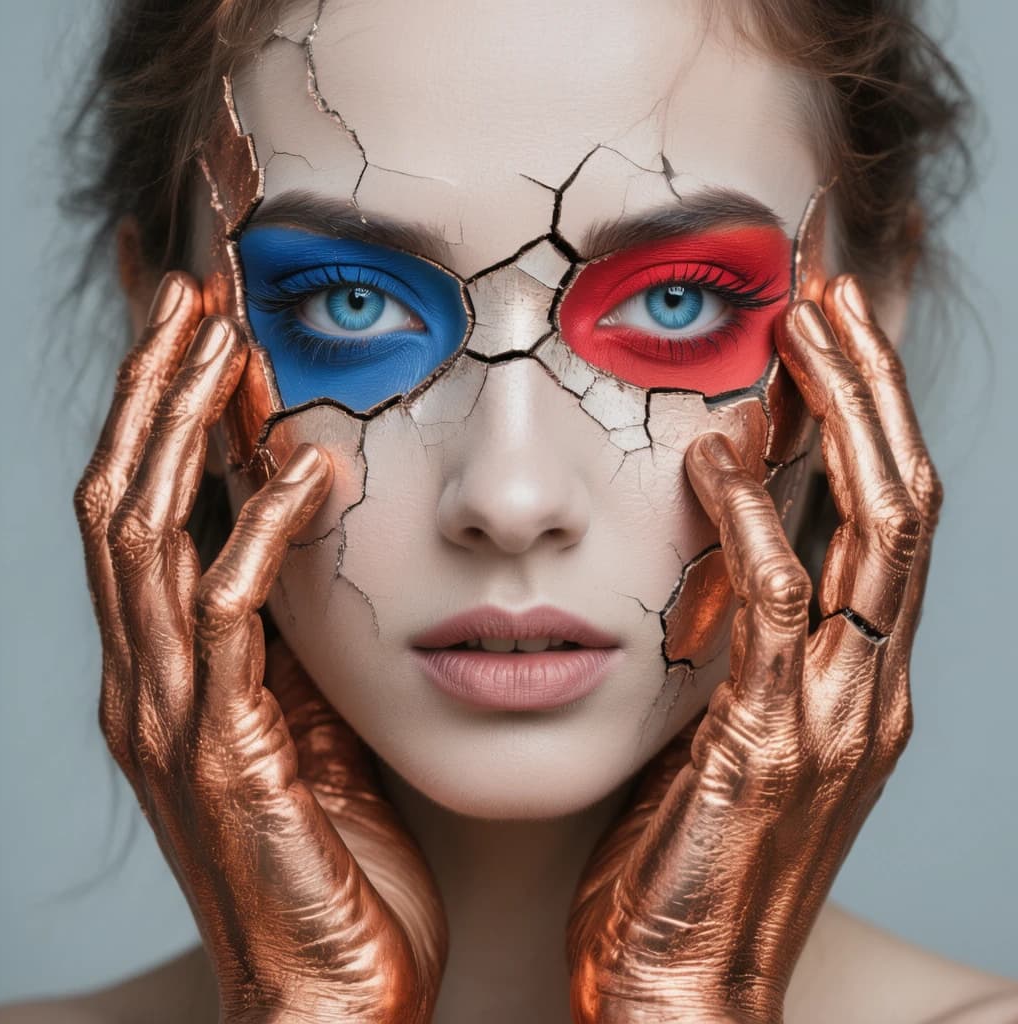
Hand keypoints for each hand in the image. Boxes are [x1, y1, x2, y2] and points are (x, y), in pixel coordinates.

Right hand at [74, 272, 446, 1023]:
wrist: (332, 991)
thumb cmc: (336, 853)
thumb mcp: (308, 717)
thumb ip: (289, 633)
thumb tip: (310, 535)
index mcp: (171, 665)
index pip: (145, 503)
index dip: (154, 404)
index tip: (184, 313)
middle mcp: (147, 677)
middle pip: (120, 494)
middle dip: (149, 385)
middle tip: (187, 281)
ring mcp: (171, 716)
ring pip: (145, 538)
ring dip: (177, 429)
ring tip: (217, 331)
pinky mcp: (222, 755)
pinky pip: (229, 620)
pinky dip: (258, 535)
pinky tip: (302, 469)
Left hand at [566, 274, 940, 1023]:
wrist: (677, 990)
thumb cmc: (683, 857)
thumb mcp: (723, 728)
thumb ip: (735, 637)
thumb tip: (716, 536)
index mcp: (857, 679)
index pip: (882, 517)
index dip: (867, 415)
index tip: (826, 331)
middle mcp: (870, 686)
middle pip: (903, 501)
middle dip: (873, 387)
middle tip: (829, 291)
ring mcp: (835, 716)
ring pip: (874, 535)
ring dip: (841, 420)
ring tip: (800, 325)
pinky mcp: (771, 748)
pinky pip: (779, 612)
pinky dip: (755, 525)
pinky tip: (719, 455)